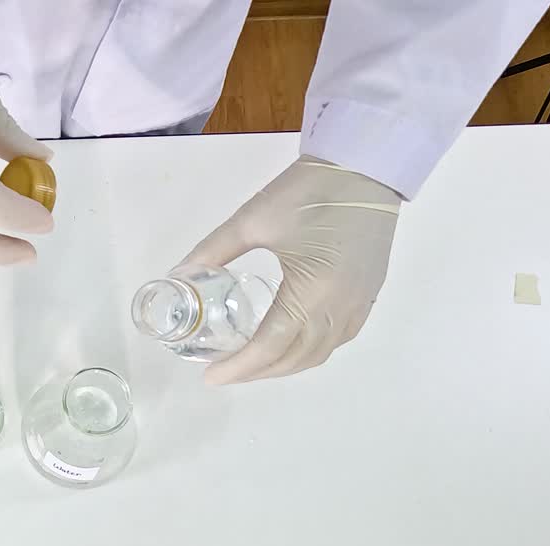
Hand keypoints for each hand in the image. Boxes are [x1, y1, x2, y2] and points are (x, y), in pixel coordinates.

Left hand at [181, 156, 401, 384]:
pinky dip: (309, 351)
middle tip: (224, 372)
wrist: (367, 165)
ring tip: (251, 364)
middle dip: (257, 372)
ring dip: (283, 366)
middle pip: (295, 358)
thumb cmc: (310, 190)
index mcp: (312, 290)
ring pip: (319, 353)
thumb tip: (181, 273)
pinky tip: (288, 346)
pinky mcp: (368, 294)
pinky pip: (338, 339)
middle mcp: (340, 307)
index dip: (239, 367)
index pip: (270, 345)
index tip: (210, 376)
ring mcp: (359, 303)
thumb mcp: (252, 219)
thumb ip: (214, 250)